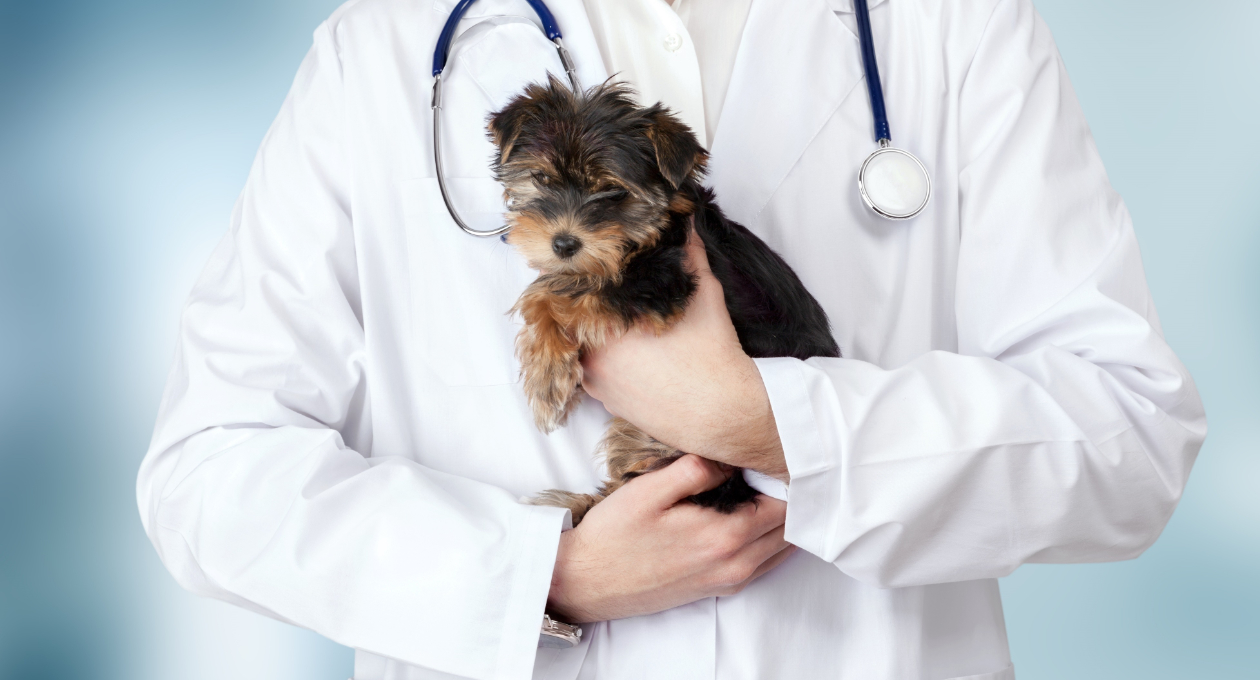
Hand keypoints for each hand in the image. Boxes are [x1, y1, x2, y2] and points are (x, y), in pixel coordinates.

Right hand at [547, 455, 794, 622]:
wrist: (587, 582)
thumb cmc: (614, 535)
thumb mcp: (650, 490)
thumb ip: (696, 470)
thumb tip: (732, 459)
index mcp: (724, 537)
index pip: (785, 505)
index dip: (784, 478)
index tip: (772, 455)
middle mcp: (735, 565)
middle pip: (789, 529)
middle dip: (789, 498)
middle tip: (771, 469)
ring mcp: (728, 581)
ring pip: (780, 549)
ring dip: (781, 521)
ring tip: (764, 489)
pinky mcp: (717, 588)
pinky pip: (763, 564)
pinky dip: (769, 541)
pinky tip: (749, 517)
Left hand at [581, 230, 787, 477]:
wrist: (725, 416)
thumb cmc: (714, 358)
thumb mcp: (704, 295)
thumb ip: (689, 256)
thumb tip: (686, 223)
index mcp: (608, 327)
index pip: (575, 290)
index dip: (583, 273)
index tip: (591, 262)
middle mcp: (593, 357)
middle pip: (574, 319)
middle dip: (588, 303)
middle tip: (604, 287)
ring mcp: (597, 383)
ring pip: (581, 346)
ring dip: (593, 331)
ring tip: (616, 316)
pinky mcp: (607, 403)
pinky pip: (592, 371)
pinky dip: (603, 357)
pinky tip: (626, 348)